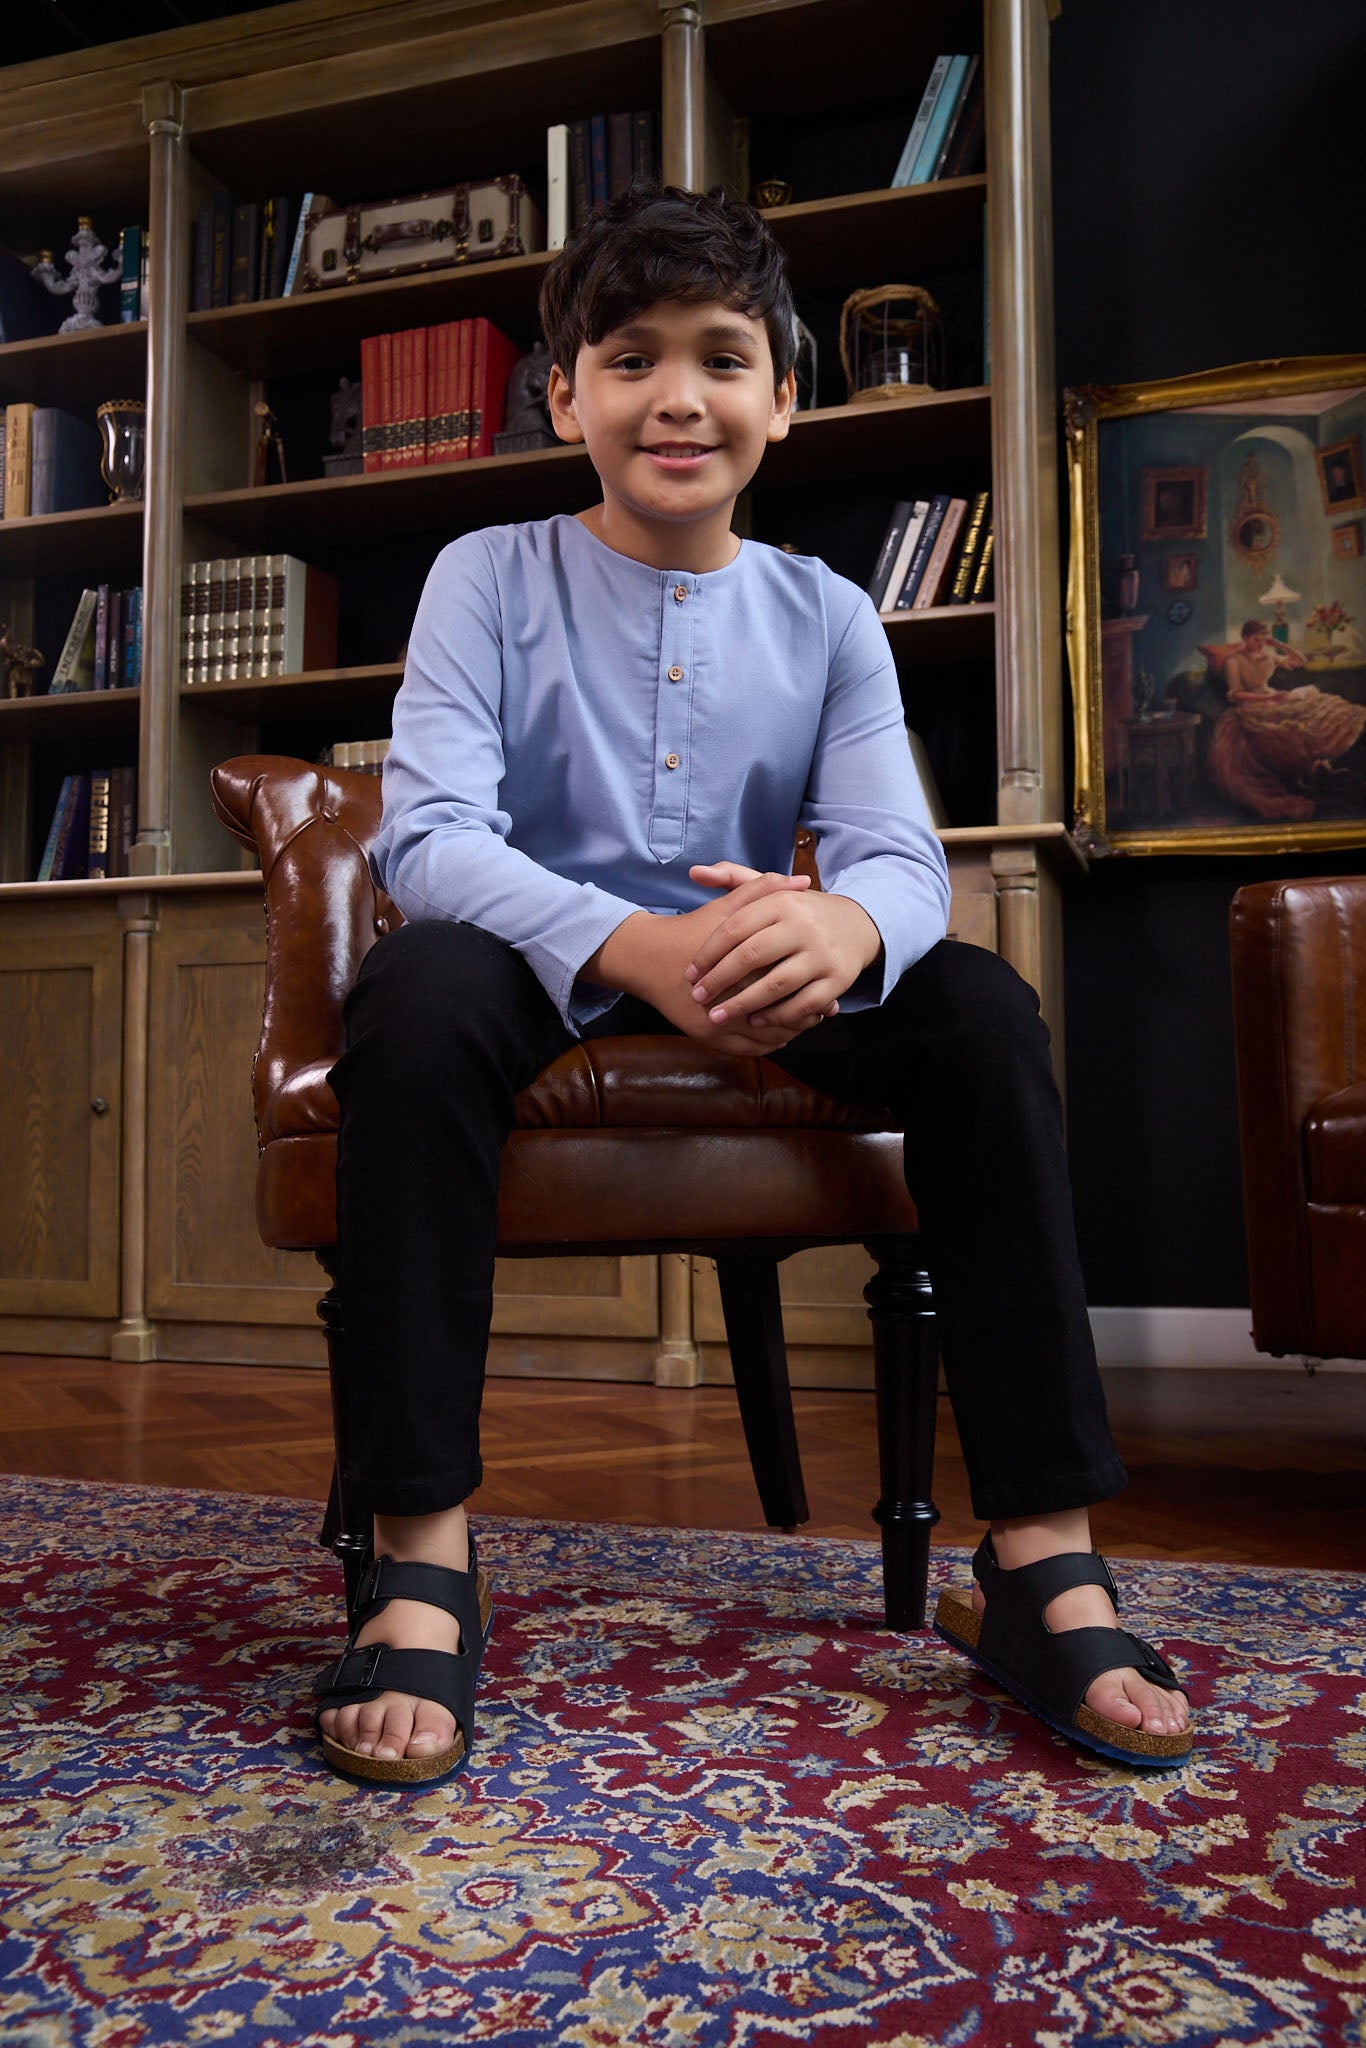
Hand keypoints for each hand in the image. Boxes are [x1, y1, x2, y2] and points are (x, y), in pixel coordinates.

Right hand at [585, 869, 814, 1054]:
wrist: (648, 958)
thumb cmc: (692, 928)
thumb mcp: (727, 906)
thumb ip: (764, 889)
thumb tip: (802, 881)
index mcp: (744, 968)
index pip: (788, 985)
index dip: (812, 986)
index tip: (827, 982)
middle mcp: (732, 1001)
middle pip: (783, 1017)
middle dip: (805, 1014)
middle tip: (823, 1009)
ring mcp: (719, 1025)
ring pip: (768, 1039)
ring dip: (788, 1032)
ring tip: (803, 1021)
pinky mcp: (709, 1039)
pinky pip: (750, 1050)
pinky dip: (769, 1044)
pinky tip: (779, 1033)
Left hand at [685, 882, 881, 1032]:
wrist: (856, 924)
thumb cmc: (799, 911)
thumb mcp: (770, 890)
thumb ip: (731, 877)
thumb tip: (693, 872)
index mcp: (783, 902)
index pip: (735, 928)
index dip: (708, 953)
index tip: (690, 973)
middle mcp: (804, 926)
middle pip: (752, 956)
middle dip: (719, 980)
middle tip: (697, 997)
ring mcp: (823, 954)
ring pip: (776, 985)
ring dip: (742, 1004)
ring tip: (717, 1017)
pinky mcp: (838, 980)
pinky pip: (802, 1005)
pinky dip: (776, 1016)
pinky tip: (754, 1021)